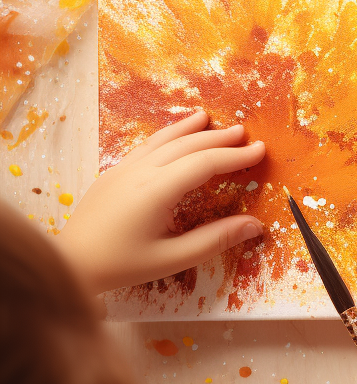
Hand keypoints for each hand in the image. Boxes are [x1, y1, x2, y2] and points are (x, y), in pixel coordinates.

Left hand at [58, 110, 264, 294]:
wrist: (70, 264)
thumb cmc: (121, 265)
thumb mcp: (173, 258)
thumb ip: (215, 239)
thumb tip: (254, 225)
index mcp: (157, 191)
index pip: (205, 164)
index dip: (235, 156)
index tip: (259, 151)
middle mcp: (140, 172)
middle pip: (187, 145)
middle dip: (219, 138)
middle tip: (245, 134)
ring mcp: (123, 170)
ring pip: (162, 140)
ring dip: (189, 129)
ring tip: (208, 118)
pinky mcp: (112, 174)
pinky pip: (145, 146)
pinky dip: (165, 136)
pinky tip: (172, 136)